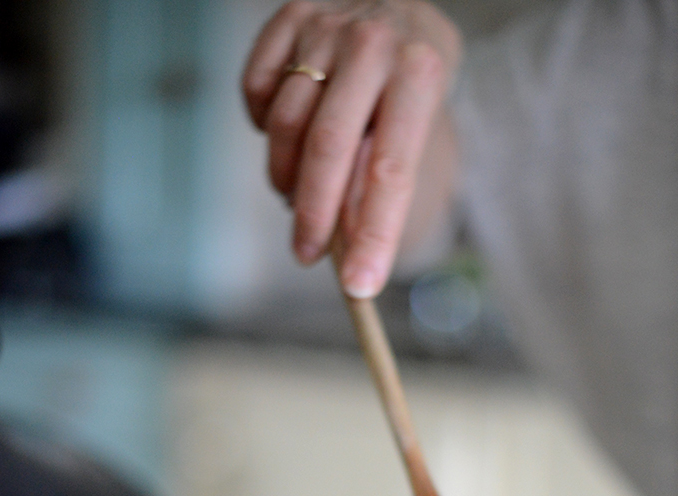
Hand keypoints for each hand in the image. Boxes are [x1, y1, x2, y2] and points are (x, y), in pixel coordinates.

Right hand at [242, 1, 461, 296]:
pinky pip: (256, 89)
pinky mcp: (290, 15)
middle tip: (305, 255)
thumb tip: (346, 250)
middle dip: (314, 215)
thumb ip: (382, 185)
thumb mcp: (418, 133)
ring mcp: (328, 25)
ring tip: (298, 194)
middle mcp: (374, 42)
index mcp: (421, 74)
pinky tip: (288, 136)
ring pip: (284, 123)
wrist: (401, 10)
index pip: (391, 171)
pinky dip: (264, 127)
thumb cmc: (408, 89)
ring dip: (285, 175)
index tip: (358, 286)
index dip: (374, 235)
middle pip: (327, 147)